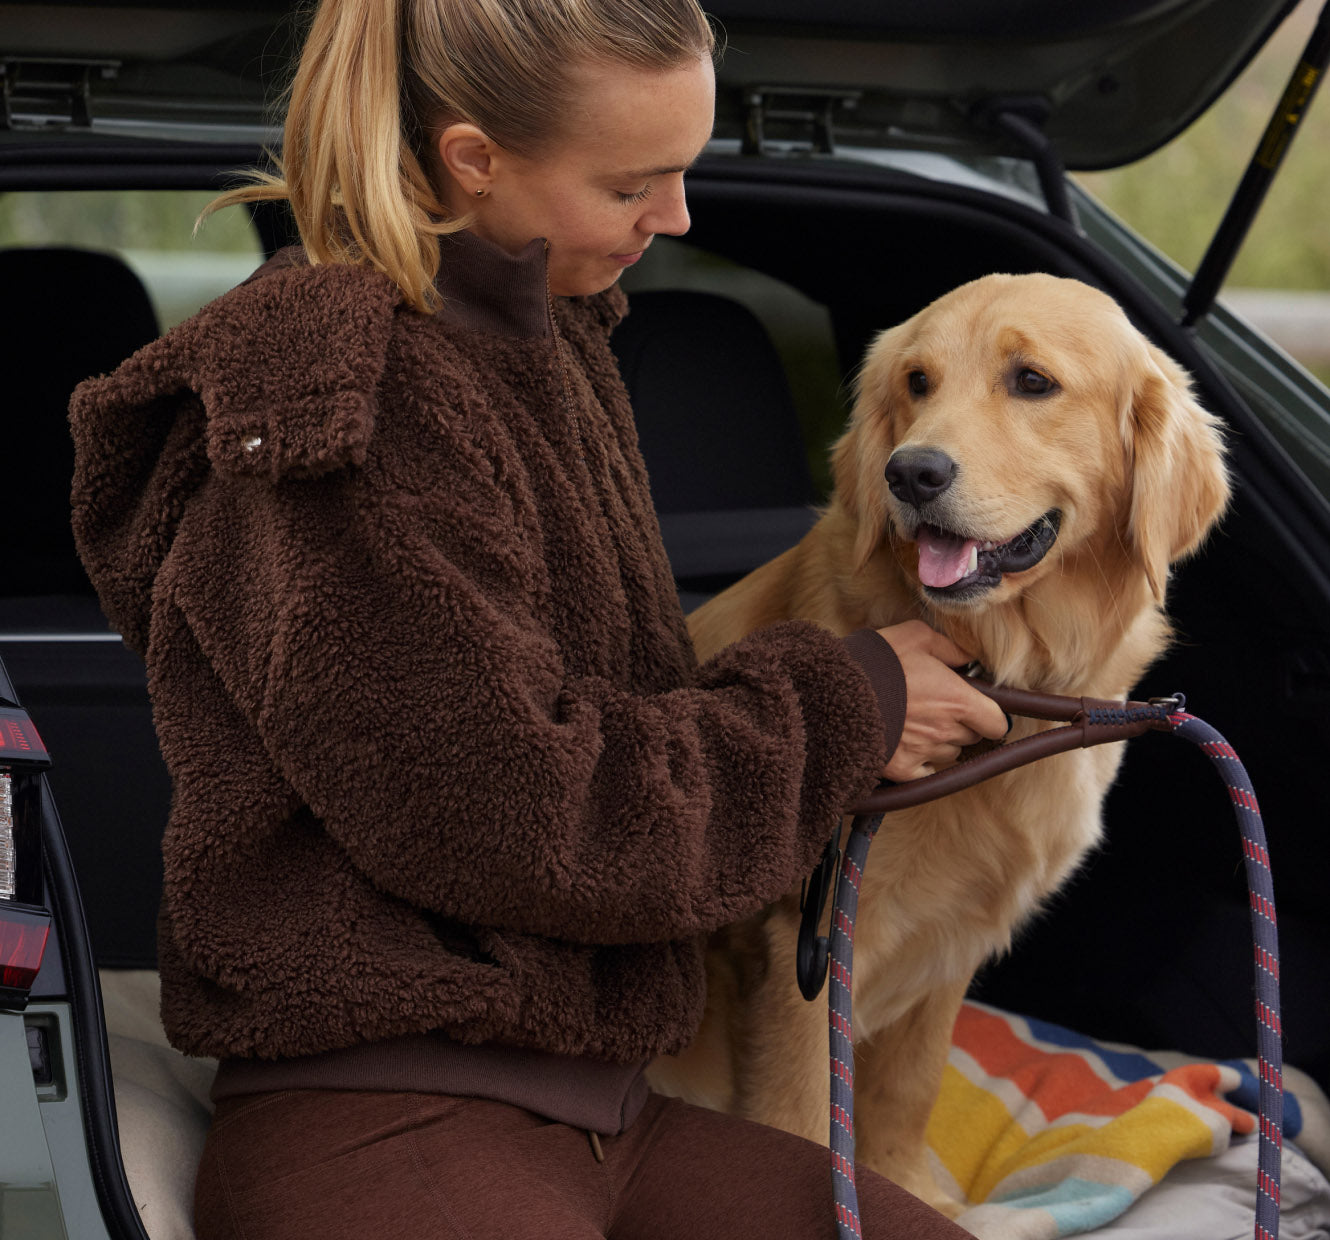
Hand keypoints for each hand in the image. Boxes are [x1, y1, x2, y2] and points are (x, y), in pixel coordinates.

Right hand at [875, 621, 1008, 781]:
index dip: (991, 716)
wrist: (835, 691)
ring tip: (916, 724)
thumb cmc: (878, 661)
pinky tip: (907, 745)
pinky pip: (925, 772)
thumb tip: (970, 658)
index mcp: (957, 699)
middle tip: (938, 708)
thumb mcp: (916, 636)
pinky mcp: (902, 769)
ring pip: (948, 754)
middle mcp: (946, 730)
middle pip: (972, 738)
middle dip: (962, 725)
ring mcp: (924, 752)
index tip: (980, 709)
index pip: (997, 723)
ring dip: (940, 742)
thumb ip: (951, 648)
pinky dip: (920, 763)